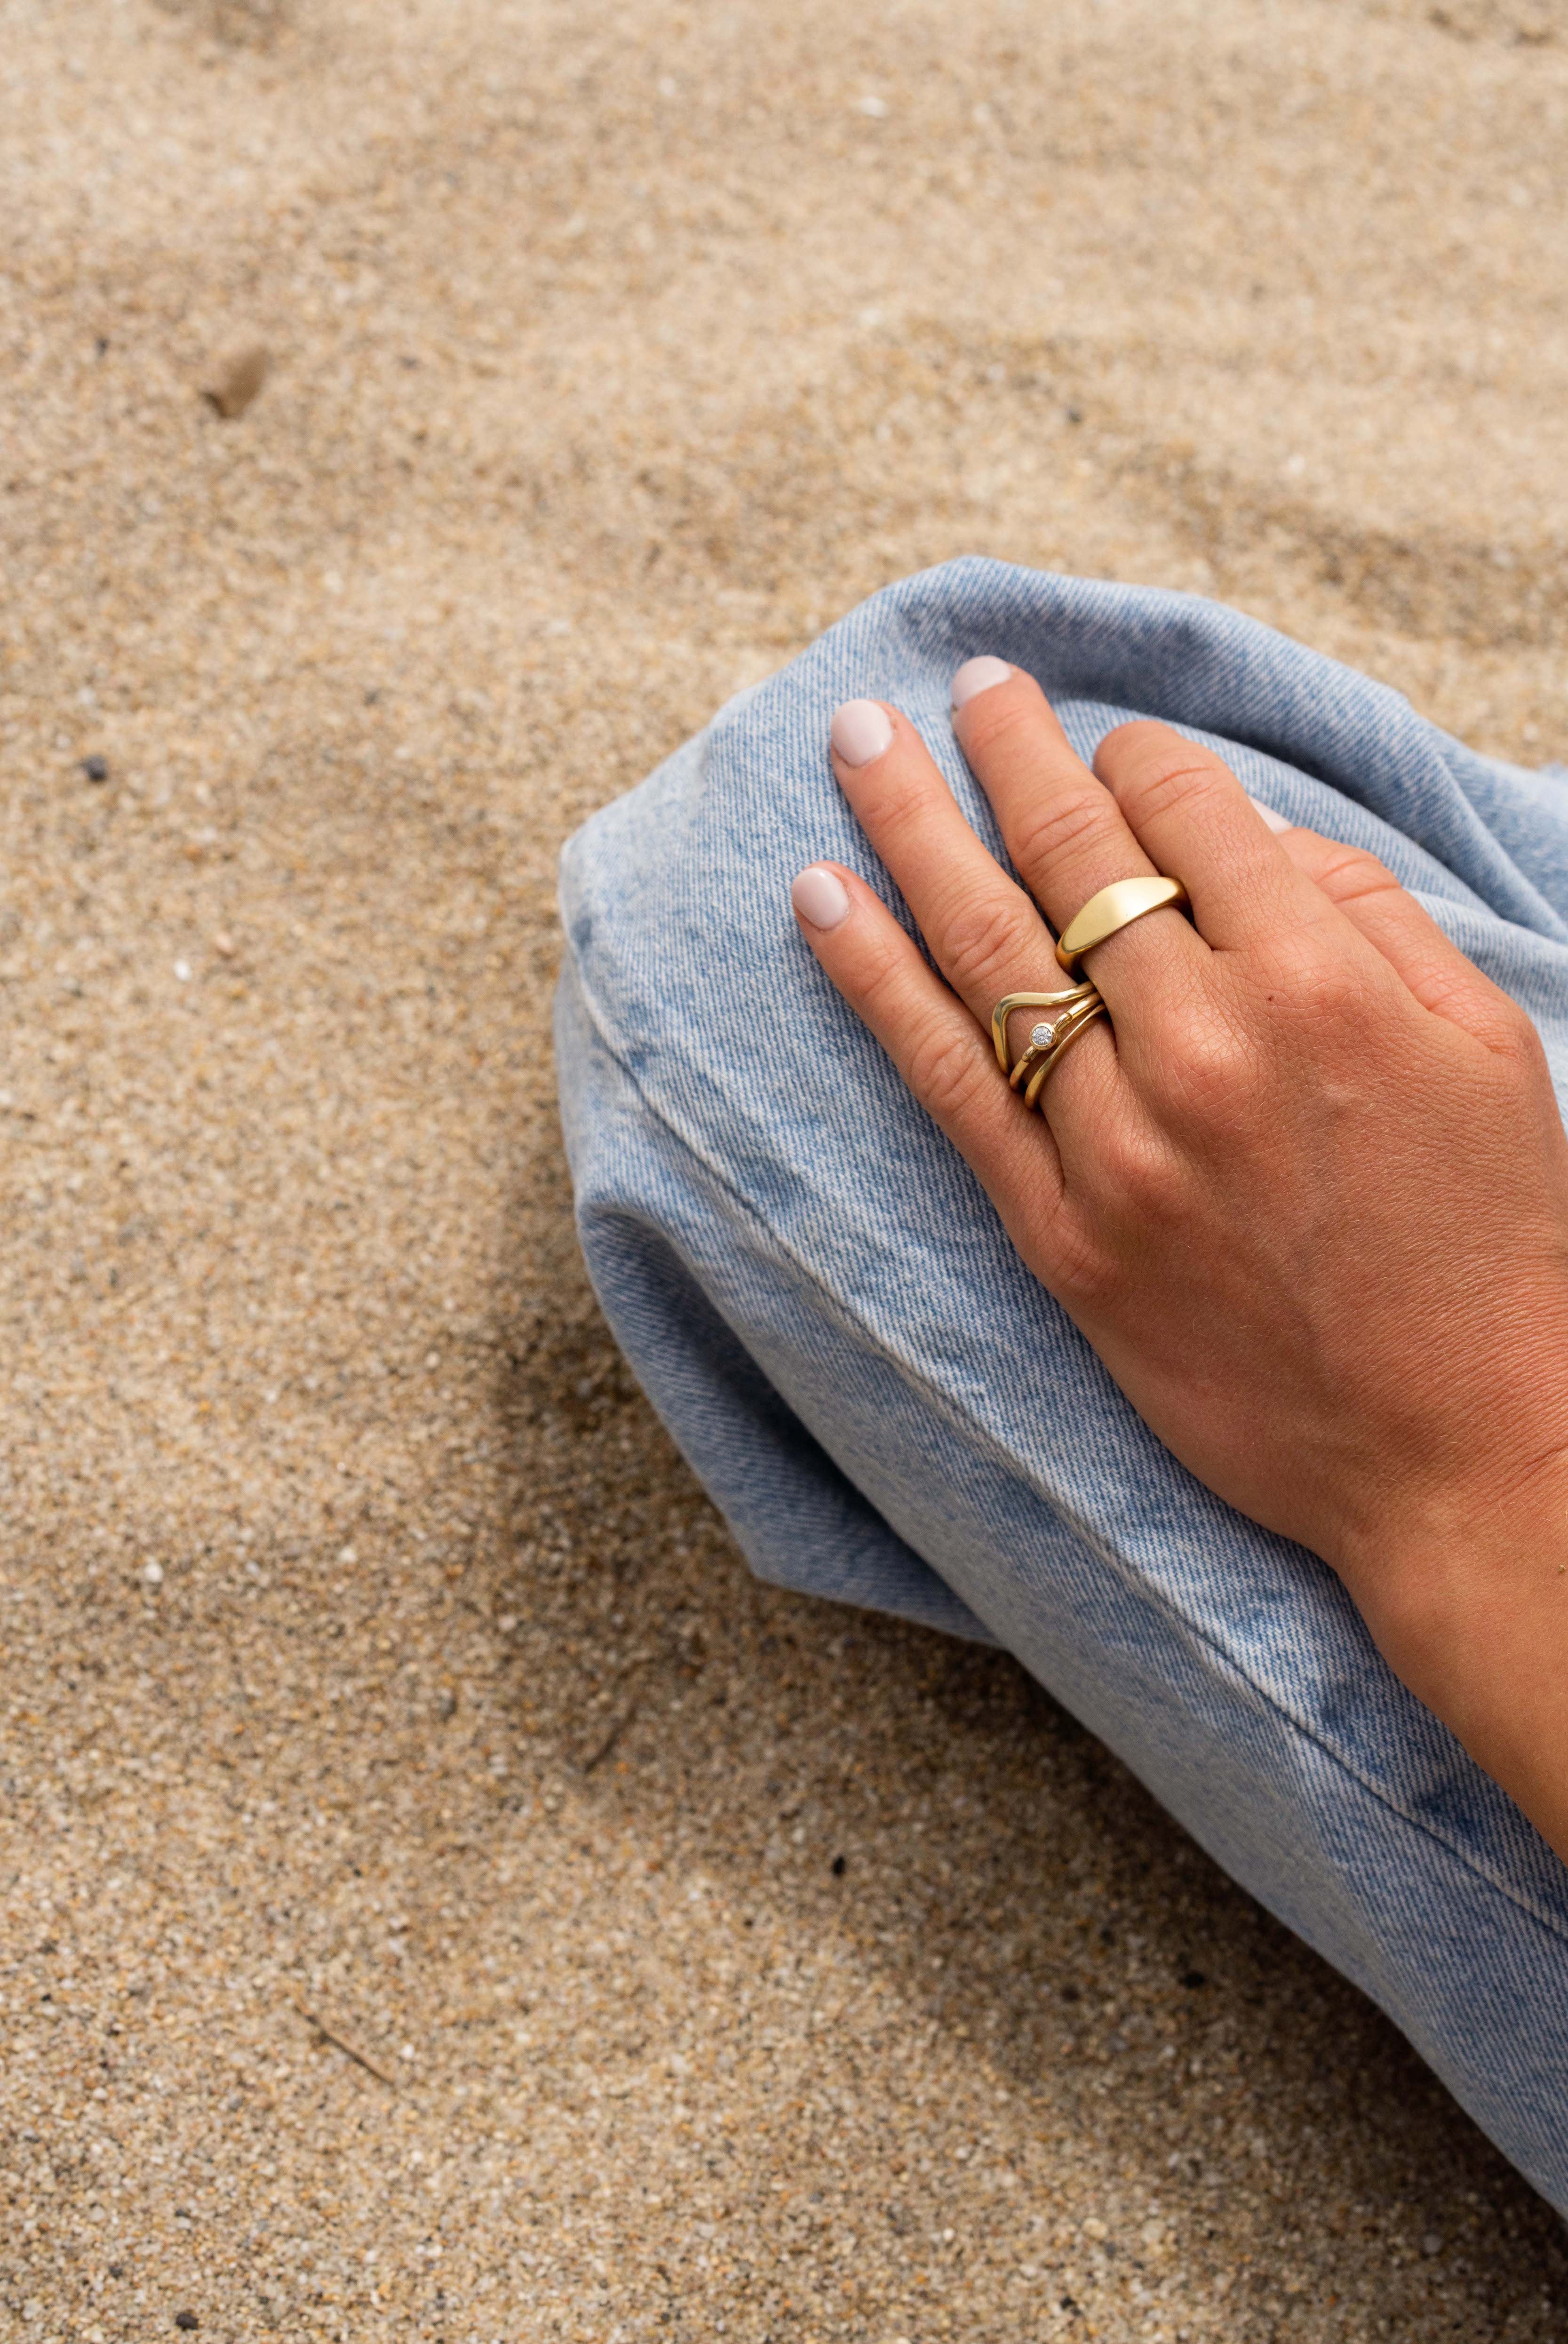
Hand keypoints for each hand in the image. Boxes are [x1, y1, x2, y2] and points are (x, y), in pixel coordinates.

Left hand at [791, 664, 1567, 1858]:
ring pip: (986, 952)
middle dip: (1004, 749)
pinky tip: (818, 898)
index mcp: (1317, 981)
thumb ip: (1367, 915)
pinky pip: (947, 1083)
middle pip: (1070, 855)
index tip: (1108, 742)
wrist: (1459, 1446)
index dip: (1137, 755)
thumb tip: (1246, 837)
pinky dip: (871, 982)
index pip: (1187, 808)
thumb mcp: (1484, 1041)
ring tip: (856, 743)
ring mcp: (1118, 1145)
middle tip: (957, 683)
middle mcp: (1204, 1046)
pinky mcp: (1062, 1235)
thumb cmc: (1489, 1237)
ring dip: (911, 828)